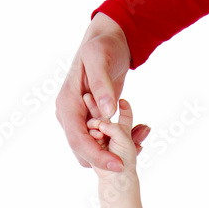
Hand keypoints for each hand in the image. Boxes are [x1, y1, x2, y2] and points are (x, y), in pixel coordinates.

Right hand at [55, 12, 149, 170]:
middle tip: (138, 151)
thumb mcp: (100, 58)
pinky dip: (119, 143)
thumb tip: (107, 112)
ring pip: (93, 150)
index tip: (118, 165)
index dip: (97, 155)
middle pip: (83, 151)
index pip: (78, 139)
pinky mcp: (91, 121)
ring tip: (142, 140)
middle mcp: (69, 116)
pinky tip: (139, 135)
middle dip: (109, 157)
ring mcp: (79, 120)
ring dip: (116, 151)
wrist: (107, 42)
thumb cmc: (102, 46)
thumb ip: (102, 84)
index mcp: (67, 103)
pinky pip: (102, 142)